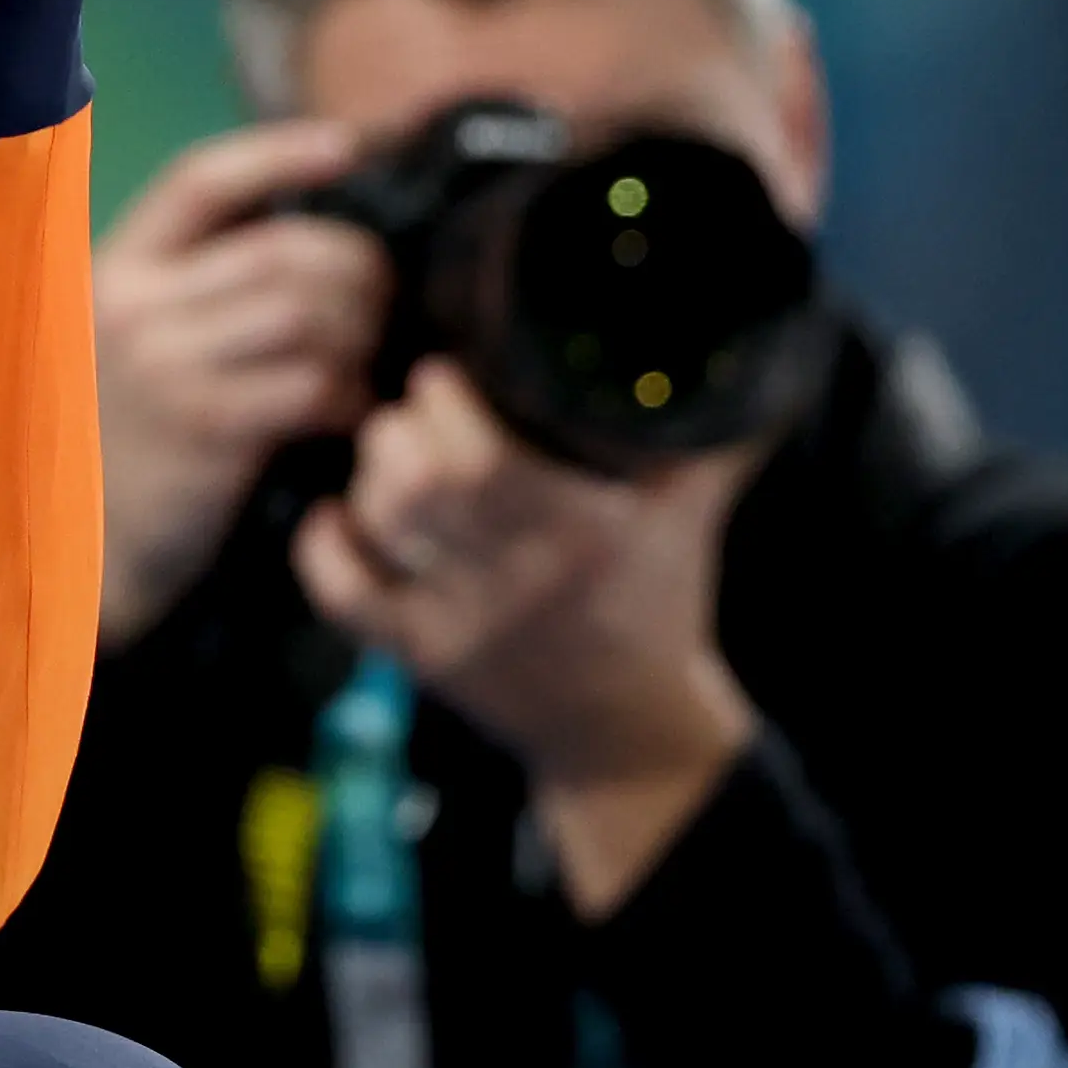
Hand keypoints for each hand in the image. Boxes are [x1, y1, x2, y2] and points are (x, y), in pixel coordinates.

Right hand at [93, 120, 388, 645]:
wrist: (75, 551)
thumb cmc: (118, 443)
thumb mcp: (128, 346)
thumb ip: (190, 289)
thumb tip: (307, 241)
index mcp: (113, 269)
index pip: (201, 181)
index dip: (279, 153)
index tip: (348, 144)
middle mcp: (132, 305)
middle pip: (282, 248)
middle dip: (358, 266)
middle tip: (385, 299)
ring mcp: (165, 366)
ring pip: (308, 311)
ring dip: (362, 332)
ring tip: (369, 359)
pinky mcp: (205, 430)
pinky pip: (312, 384)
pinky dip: (351, 394)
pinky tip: (351, 413)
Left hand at [292, 359, 761, 915]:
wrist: (629, 734)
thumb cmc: (658, 602)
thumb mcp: (695, 508)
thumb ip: (715, 422)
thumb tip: (744, 333)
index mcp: (585, 532)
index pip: (482, 456)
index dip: (446, 400)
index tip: (448, 371)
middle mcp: (517, 576)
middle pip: (416, 480)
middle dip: (399, 427)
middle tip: (412, 410)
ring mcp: (461, 619)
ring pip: (378, 522)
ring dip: (368, 474)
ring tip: (388, 453)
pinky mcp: (419, 654)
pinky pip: (342, 595)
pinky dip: (323, 546)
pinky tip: (332, 514)